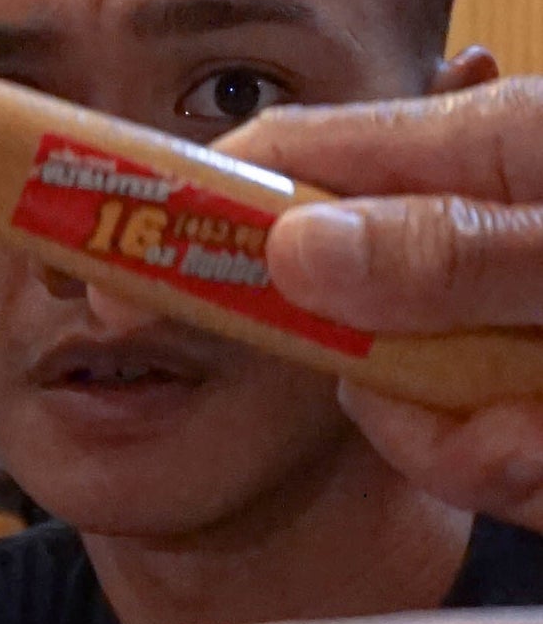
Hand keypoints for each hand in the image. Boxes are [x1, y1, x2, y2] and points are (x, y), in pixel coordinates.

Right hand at [230, 83, 542, 525]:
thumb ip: (449, 250)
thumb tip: (290, 250)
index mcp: (482, 150)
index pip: (298, 159)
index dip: (202, 209)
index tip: (121, 289)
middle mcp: (474, 238)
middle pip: (339, 313)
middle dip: (386, 388)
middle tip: (481, 420)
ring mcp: (496, 328)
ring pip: (407, 409)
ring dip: (470, 444)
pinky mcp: (521, 406)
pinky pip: (473, 458)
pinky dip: (515, 473)